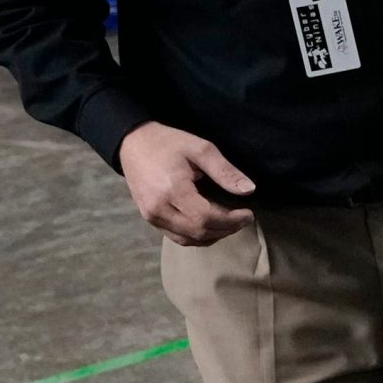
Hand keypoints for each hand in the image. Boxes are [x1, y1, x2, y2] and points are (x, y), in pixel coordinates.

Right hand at [120, 121, 254, 246]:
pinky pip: (176, 236)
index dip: (231, 220)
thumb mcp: (201, 149)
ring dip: (213, 235)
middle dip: (226, 229)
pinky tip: (212, 226)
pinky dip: (197, 237)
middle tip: (244, 219)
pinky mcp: (149, 218)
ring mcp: (151, 216)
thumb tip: (249, 190)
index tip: (249, 214)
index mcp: (172, 191)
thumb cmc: (168, 143)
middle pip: (198, 232)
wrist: (133, 143)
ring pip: (187, 239)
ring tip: (231, 223)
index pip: (206, 218)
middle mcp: (158, 209)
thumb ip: (225, 171)